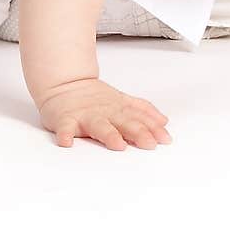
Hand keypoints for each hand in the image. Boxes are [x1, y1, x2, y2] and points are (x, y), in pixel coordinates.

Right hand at [37, 78, 172, 149]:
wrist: (64, 85)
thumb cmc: (94, 98)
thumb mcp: (122, 101)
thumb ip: (143, 111)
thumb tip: (164, 121)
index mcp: (119, 108)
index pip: (140, 118)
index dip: (153, 128)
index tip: (165, 139)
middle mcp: (105, 112)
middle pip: (124, 122)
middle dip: (137, 132)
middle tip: (149, 144)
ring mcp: (85, 115)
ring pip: (99, 125)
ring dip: (109, 134)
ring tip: (117, 144)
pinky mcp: (65, 119)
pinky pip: (65, 128)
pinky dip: (65, 134)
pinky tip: (67, 142)